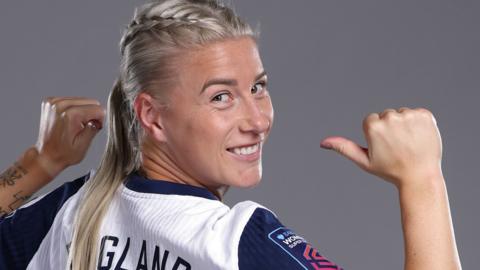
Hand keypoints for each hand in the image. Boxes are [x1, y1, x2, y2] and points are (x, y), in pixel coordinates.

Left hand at [35, 97, 104, 176]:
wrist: (45, 155)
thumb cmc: (63, 153)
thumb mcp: (82, 146)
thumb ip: (92, 130)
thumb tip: (97, 120)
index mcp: (70, 115)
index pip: (98, 109)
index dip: (99, 121)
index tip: (91, 129)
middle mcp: (60, 105)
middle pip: (92, 102)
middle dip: (92, 115)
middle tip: (83, 128)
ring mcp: (53, 102)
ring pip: (83, 100)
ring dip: (83, 112)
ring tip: (75, 126)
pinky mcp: (51, 101)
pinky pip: (73, 100)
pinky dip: (75, 109)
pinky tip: (69, 121)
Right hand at [320, 107, 442, 187]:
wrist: (420, 177)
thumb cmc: (389, 170)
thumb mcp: (363, 160)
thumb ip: (343, 147)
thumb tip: (323, 142)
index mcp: (373, 126)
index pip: (372, 120)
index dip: (378, 135)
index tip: (385, 148)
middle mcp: (390, 118)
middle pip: (387, 115)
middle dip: (392, 128)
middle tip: (399, 147)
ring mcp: (409, 116)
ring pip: (402, 114)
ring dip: (406, 126)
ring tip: (410, 144)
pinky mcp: (425, 115)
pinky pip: (418, 114)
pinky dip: (420, 124)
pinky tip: (421, 138)